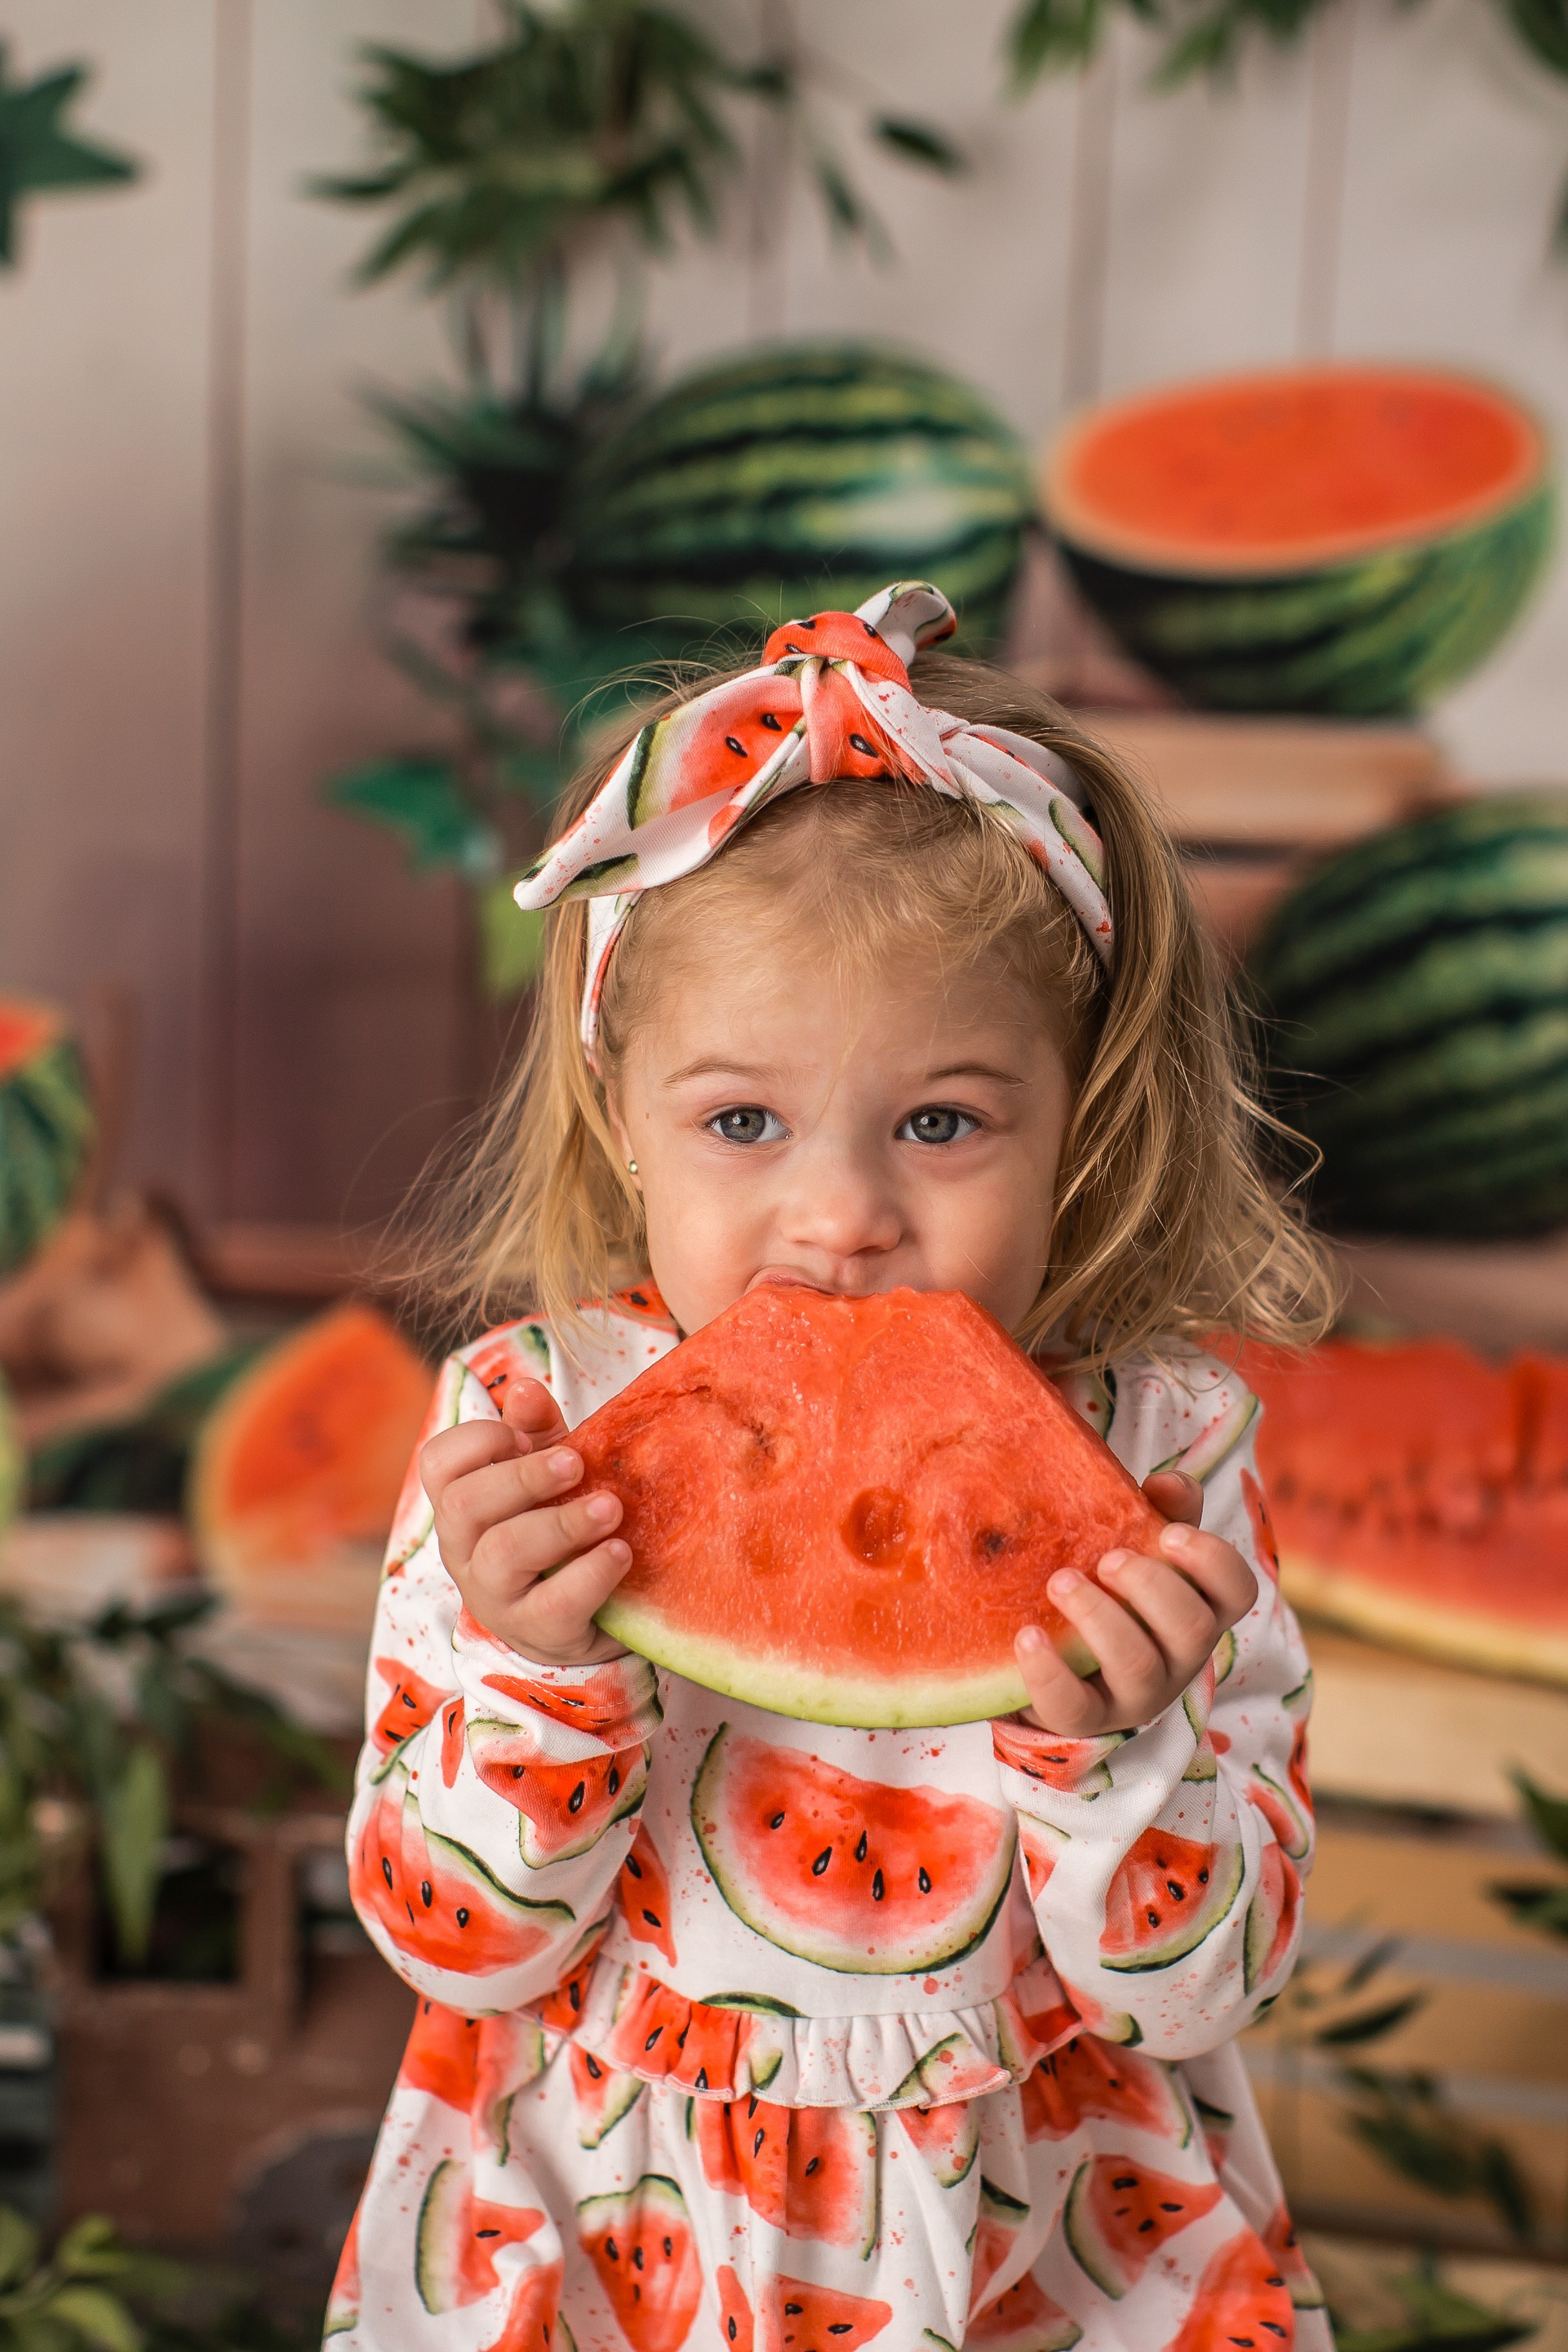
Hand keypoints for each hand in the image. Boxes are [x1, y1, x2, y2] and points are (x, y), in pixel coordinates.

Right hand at [421, 1377, 631, 1665]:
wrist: (593, 1619)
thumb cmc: (562, 1532)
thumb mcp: (552, 1477)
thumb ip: (539, 1435)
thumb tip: (526, 1388)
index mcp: (462, 1506)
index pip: (438, 1464)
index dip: (476, 1439)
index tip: (522, 1436)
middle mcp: (465, 1552)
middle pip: (464, 1504)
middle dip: (523, 1477)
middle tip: (577, 1463)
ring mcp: (496, 1598)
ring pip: (503, 1553)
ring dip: (561, 1523)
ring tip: (610, 1508)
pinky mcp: (538, 1634)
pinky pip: (553, 1605)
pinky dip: (590, 1573)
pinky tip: (619, 1552)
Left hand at [1013, 1471, 1257, 1735]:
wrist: (1057, 1660)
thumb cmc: (1112, 1590)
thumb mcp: (1139, 1546)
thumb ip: (1161, 1510)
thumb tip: (1167, 1482)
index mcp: (1199, 1609)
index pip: (1237, 1591)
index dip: (1213, 1561)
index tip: (1169, 1533)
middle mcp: (1178, 1658)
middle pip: (1193, 1630)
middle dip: (1152, 1587)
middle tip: (1109, 1559)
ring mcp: (1136, 1695)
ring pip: (1138, 1668)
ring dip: (1100, 1619)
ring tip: (1060, 1582)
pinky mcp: (1086, 1718)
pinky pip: (1075, 1707)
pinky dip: (1049, 1671)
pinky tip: (1026, 1636)